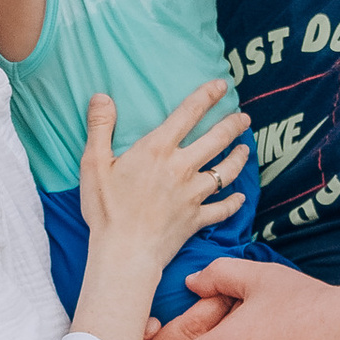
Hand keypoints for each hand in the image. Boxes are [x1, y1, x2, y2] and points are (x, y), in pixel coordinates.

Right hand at [78, 80, 251, 268]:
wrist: (124, 253)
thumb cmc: (107, 210)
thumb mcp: (93, 164)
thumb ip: (100, 127)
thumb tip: (102, 96)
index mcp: (158, 149)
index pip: (188, 113)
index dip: (207, 96)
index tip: (220, 85)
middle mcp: (181, 168)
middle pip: (216, 139)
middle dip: (232, 124)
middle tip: (243, 117)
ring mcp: (192, 195)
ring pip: (225, 172)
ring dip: (238, 158)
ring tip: (246, 147)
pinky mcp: (196, 219)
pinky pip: (222, 209)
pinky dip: (233, 203)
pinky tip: (241, 197)